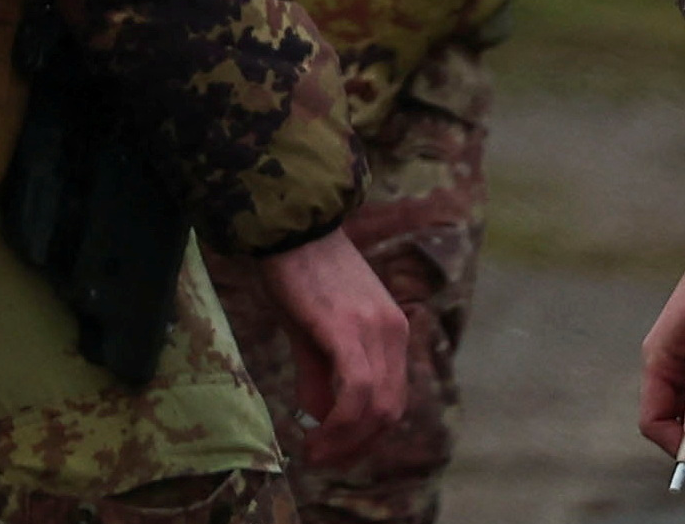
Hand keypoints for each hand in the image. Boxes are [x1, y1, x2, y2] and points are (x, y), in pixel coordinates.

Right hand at [252, 226, 415, 466]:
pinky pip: (356, 390)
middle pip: (390, 412)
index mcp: (392, 332)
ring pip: (377, 406)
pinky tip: (316, 434)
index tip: (333, 451)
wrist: (289, 225)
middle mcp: (393, 332)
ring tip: (314, 452)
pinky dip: (340, 422)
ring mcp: (375, 329)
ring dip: (346, 441)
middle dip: (357, 447)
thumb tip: (317, 417)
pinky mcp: (348, 328)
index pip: (394, 400)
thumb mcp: (313, 331)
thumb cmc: (298, 274)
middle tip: (322, 459)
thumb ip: (320, 376)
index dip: (367, 437)